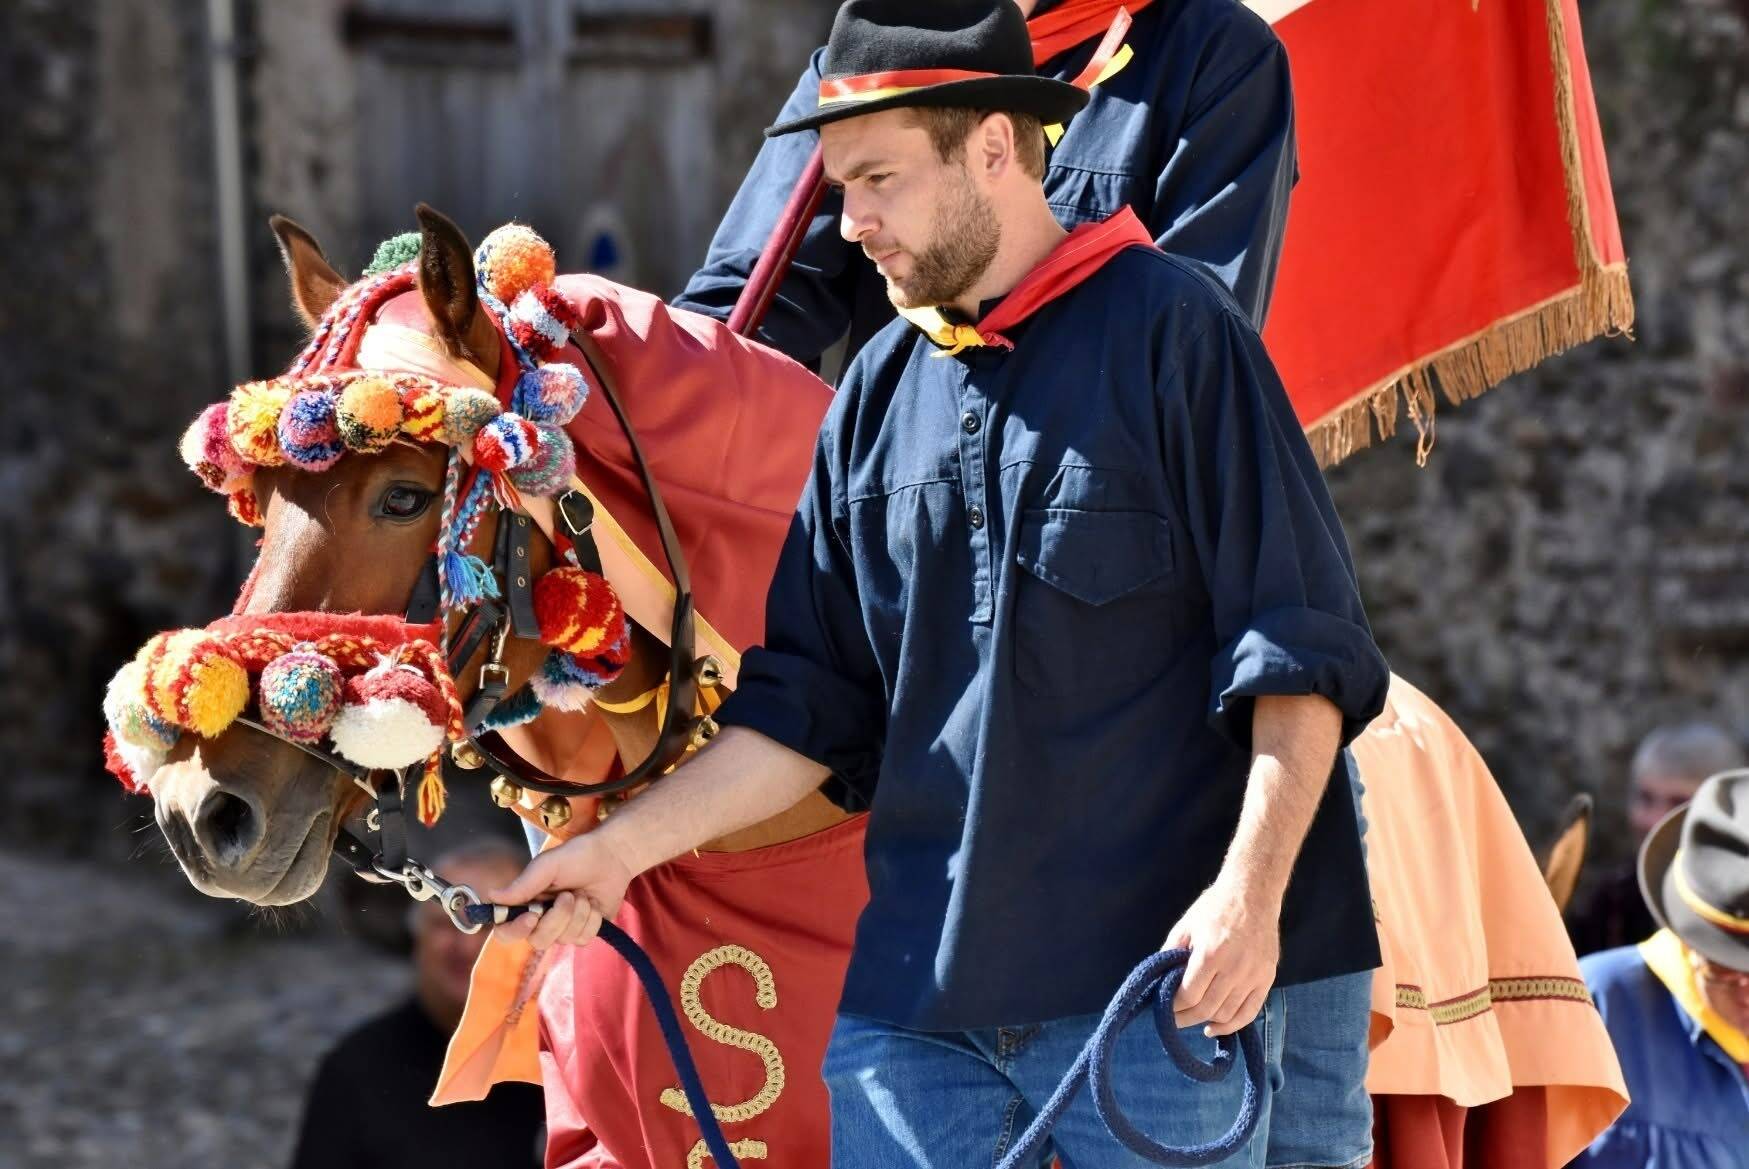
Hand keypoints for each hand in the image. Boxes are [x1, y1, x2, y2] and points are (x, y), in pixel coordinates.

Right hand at [485, 830, 636, 950]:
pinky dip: (592, 920)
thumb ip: (523, 884)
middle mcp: (541, 921)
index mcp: (525, 904)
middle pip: (538, 941)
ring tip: (582, 894)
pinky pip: (584, 938)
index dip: (515, 930)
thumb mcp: (547, 865)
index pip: (506, 931)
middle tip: (569, 895)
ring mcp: (564, 929)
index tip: (532, 916)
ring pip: (564, 939)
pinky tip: (594, 904)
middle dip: (557, 918)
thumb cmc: (576, 856)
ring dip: (578, 914)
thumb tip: (492, 896)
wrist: (612, 856)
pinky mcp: (585, 932)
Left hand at [1165, 879, 1279, 1036]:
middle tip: (1174, 1018)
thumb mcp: (1185, 926)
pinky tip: (1216, 1026)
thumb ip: (1170, 954)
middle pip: (1206, 1009)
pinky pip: (1250, 1011)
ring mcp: (1253, 975)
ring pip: (1227, 1014)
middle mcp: (1234, 969)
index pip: (1188, 996)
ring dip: (1206, 1021)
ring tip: (1193, 1018)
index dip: (1173, 1007)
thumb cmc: (1214, 908)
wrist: (1252, 894)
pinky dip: (1232, 1025)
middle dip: (1186, 1018)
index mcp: (1210, 954)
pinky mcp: (1267, 978)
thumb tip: (1157, 981)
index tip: (1164, 1009)